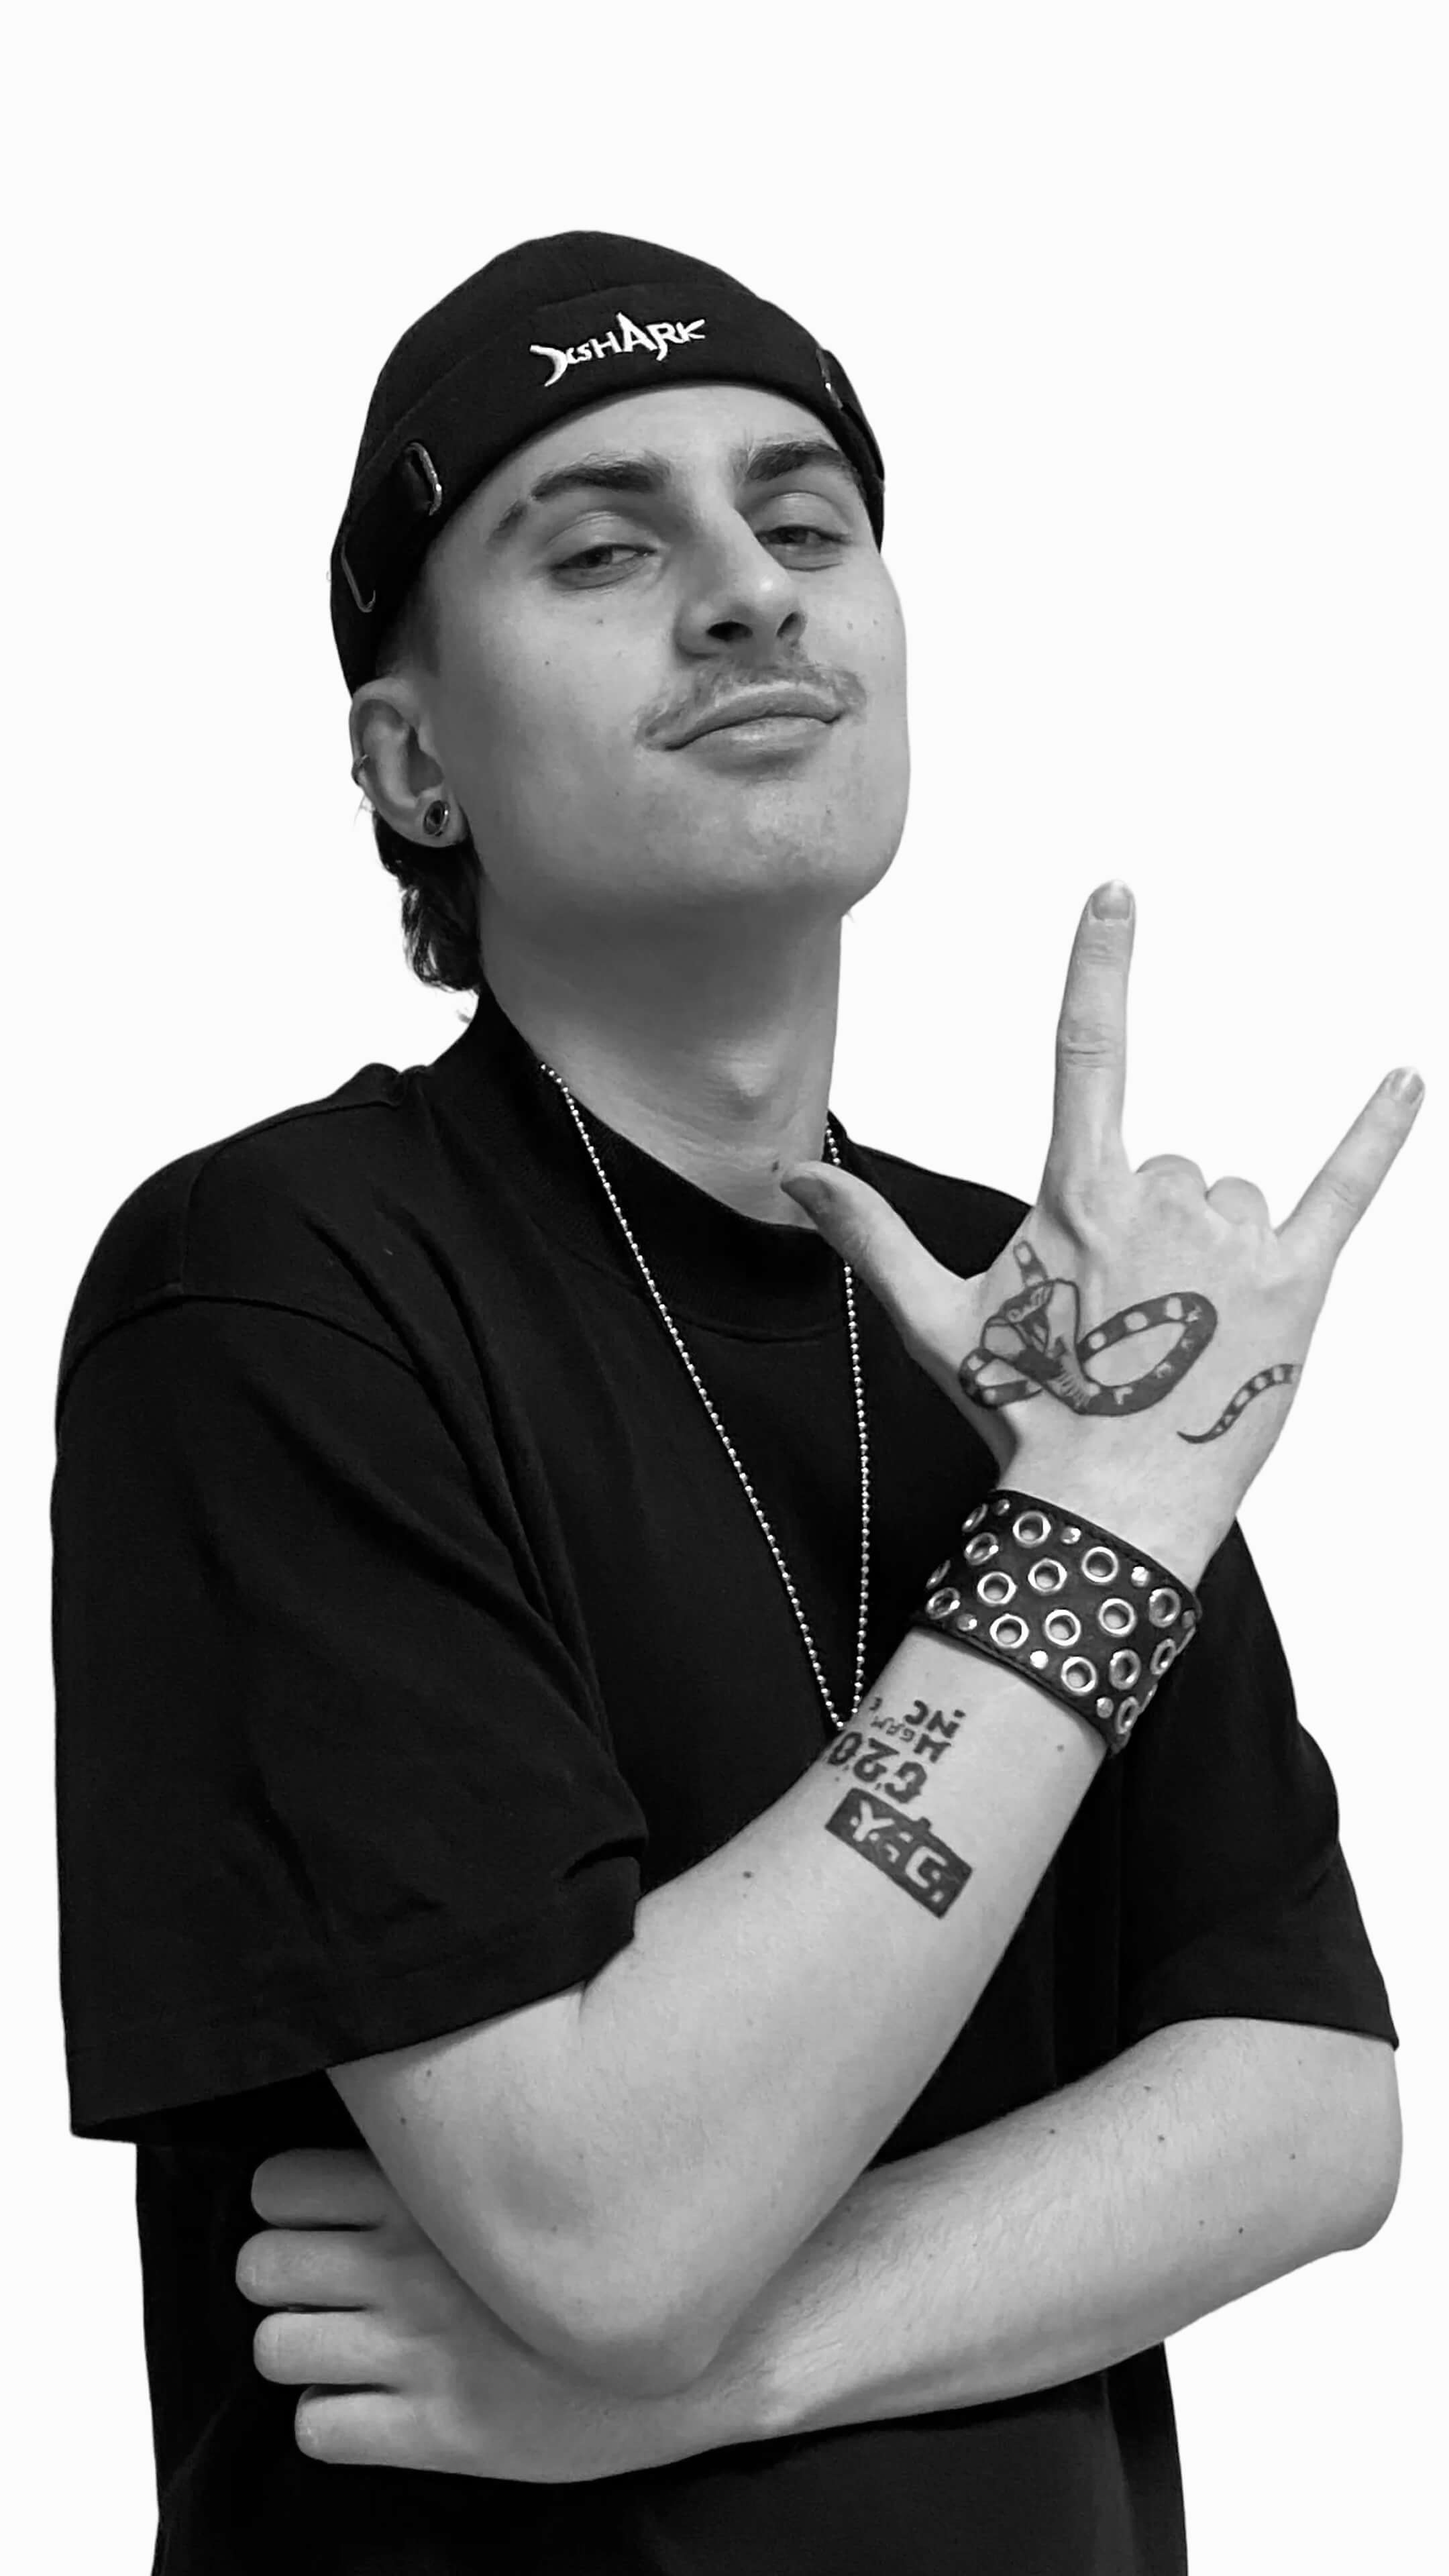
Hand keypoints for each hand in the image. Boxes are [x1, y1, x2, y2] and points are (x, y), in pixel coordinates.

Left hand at [236, 2149, 737, 2483]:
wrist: (703, 2343)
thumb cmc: (613, 2248)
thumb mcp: (534, 2167)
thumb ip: (448, 2149)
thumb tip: (378, 2115)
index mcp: (433, 2190)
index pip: (277, 2184)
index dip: (284, 2204)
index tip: (317, 2216)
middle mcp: (415, 2264)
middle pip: (259, 2267)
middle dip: (281, 2276)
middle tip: (327, 2284)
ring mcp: (425, 2350)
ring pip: (274, 2347)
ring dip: (302, 2347)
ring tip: (349, 2343)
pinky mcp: (442, 2433)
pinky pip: (317, 2428)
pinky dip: (333, 2418)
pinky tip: (378, 2400)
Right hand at [779, 882, 1421, 1584]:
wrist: (1106, 1508)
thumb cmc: (1025, 1415)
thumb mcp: (936, 1320)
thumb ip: (870, 1235)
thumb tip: (793, 1177)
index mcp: (1078, 1197)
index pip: (1087, 1051)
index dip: (1100, 966)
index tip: (1117, 893)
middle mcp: (1161, 1201)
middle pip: (1174, 1170)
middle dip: (1159, 1232)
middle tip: (1135, 1320)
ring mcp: (1232, 1242)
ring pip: (1236, 1204)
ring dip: (1219, 1254)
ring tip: (1189, 1336)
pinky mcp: (1298, 1284)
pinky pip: (1346, 1187)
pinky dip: (1379, 1132)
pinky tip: (1407, 1079)